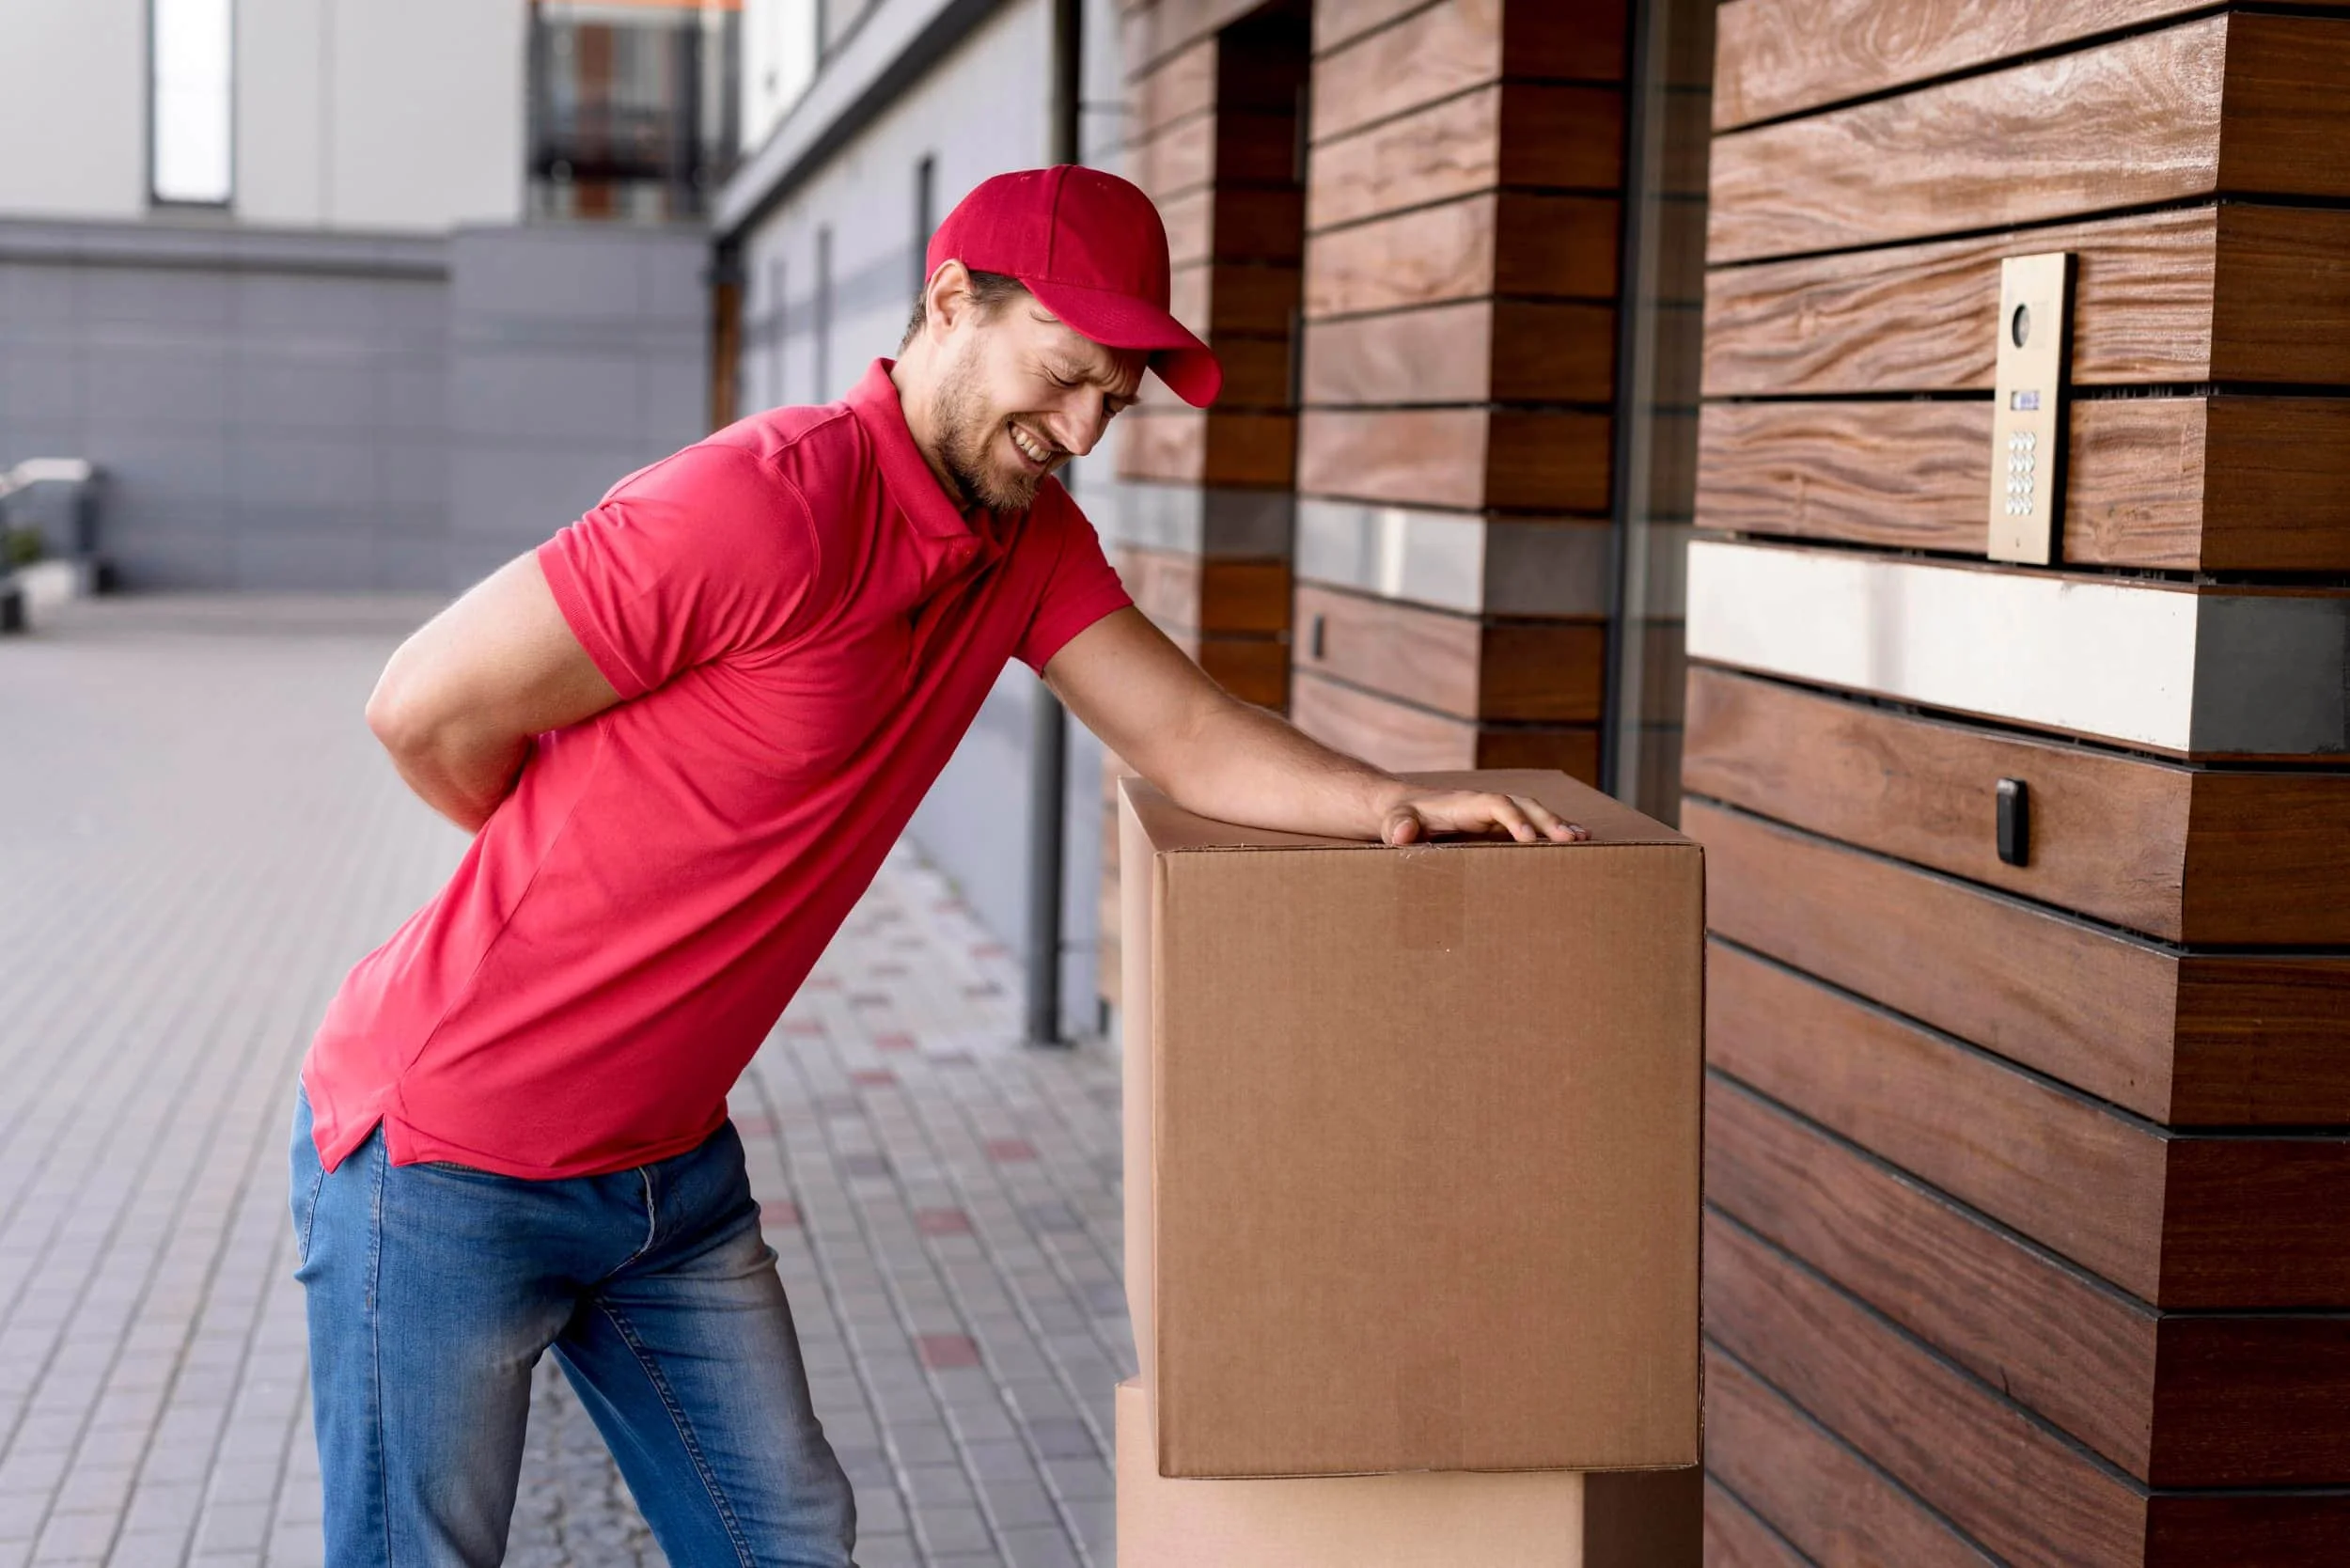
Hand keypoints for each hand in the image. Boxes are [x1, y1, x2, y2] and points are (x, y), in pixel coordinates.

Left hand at [1379, 790, 1589, 845]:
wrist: (1403, 808)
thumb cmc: (1400, 817)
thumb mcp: (1395, 822)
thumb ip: (1398, 826)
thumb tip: (1403, 833)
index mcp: (1465, 804)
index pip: (1496, 805)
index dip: (1514, 819)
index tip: (1529, 840)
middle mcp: (1485, 804)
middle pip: (1523, 805)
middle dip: (1548, 820)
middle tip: (1572, 839)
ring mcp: (1494, 812)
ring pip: (1532, 812)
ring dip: (1557, 824)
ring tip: (1584, 838)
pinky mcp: (1497, 823)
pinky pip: (1530, 822)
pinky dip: (1551, 829)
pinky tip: (1573, 840)